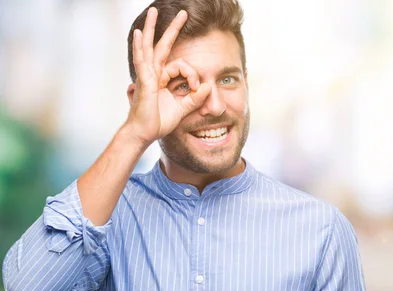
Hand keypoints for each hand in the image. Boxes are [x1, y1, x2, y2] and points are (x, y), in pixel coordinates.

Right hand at [125, 7, 209, 144]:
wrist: (145, 134)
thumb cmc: (159, 121)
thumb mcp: (183, 108)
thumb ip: (196, 98)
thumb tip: (209, 87)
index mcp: (163, 79)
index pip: (182, 66)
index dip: (193, 75)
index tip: (198, 87)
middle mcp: (154, 73)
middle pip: (163, 45)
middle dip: (172, 28)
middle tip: (182, 13)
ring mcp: (147, 75)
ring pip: (150, 47)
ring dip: (152, 28)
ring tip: (154, 12)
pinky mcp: (144, 82)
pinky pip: (142, 62)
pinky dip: (140, 47)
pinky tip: (140, 34)